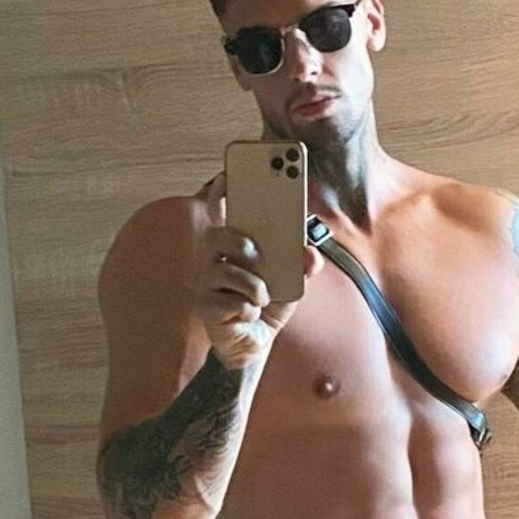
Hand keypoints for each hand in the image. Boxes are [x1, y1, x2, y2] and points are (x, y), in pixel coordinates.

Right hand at [197, 172, 323, 370]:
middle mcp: (216, 260)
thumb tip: (311, 254)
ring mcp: (208, 283)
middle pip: (216, 237)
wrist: (255, 343)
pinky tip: (251, 314)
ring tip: (264, 296)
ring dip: (253, 285)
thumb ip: (303, 264)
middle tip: (256, 254)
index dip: (221, 191)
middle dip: (238, 243)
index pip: (221, 211)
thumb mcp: (293, 281)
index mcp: (235, 246)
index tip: (229, 175)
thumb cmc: (268, 304)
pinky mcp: (208, 308)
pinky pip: (229, 301)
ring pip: (225, 272)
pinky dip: (248, 308)